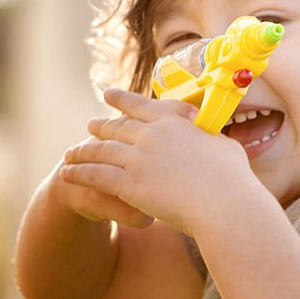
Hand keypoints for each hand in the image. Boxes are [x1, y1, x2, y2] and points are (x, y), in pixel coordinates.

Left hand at [60, 88, 254, 232]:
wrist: (225, 203)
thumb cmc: (233, 178)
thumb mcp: (224, 144)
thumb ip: (209, 135)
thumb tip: (208, 131)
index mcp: (173, 121)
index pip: (141, 105)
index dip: (122, 100)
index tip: (109, 95)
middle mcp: (151, 134)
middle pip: (117, 127)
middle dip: (100, 126)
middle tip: (89, 125)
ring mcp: (138, 158)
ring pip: (101, 150)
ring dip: (82, 151)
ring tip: (70, 153)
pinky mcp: (130, 184)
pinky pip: (96, 176)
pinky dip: (79, 174)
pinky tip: (66, 175)